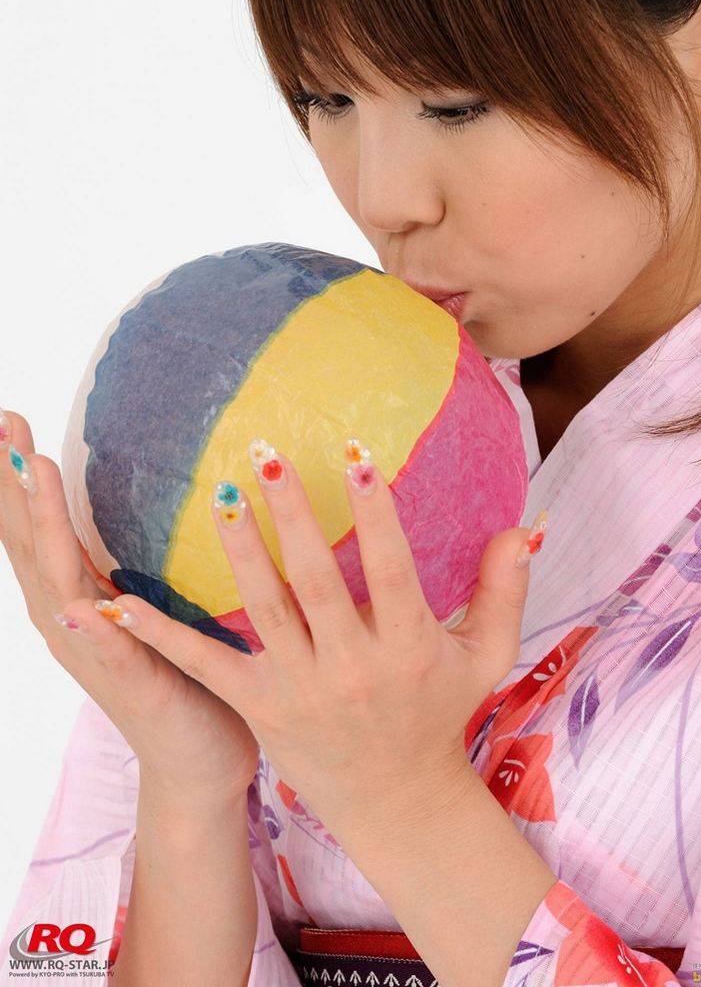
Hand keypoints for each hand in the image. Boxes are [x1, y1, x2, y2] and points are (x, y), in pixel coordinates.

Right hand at [0, 409, 259, 800]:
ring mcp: (97, 657)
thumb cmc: (184, 676)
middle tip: (4, 422)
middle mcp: (73, 626)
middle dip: (14, 484)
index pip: (40, 528)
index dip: (20, 478)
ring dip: (44, 526)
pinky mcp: (135, 688)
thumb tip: (161, 496)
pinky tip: (77, 605)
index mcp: (80, 601)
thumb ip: (142, 563)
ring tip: (33, 471)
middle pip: (32, 543)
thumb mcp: (154, 608)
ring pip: (59, 582)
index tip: (8, 419)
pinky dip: (91, 629)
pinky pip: (111, 654)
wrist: (196, 765)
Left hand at [68, 431, 544, 829]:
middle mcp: (352, 667)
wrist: (398, 803)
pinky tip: (119, 603)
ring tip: (218, 495)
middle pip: (316, 581)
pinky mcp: (260, 709)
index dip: (375, 510)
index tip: (357, 455)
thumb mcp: (488, 656)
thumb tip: (525, 523)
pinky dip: (162, 635)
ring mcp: (301, 690)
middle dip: (293, 516)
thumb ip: (505, 590)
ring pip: (265, 611)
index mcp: (408, 646)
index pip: (389, 567)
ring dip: (240, 552)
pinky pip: (208, 666)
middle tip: (266, 456)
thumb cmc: (442, 714)